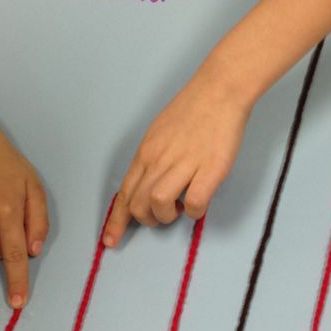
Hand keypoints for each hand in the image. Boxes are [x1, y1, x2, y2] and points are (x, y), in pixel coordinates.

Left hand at [103, 70, 250, 246]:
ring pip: (159, 204)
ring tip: (178, 210)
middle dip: (146, 221)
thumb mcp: (159, 133)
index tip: (110, 240)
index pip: (125, 193)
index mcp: (146, 152)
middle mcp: (160, 159)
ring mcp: (185, 164)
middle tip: (161, 217)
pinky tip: (198, 204)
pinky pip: (194, 203)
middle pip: (138, 204)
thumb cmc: (192, 109)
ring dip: (167, 216)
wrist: (219, 90)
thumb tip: (151, 184)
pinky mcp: (211, 169)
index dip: (116, 221)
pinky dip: (194, 212)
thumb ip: (153, 160)